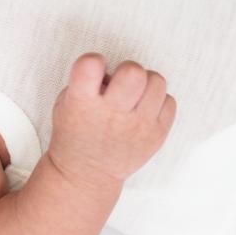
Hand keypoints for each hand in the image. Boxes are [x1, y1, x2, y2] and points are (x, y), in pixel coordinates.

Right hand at [47, 53, 176, 185]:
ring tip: (135, 96)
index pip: (90, 64)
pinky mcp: (156, 136)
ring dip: (145, 84)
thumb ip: (86, 83)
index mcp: (82, 103)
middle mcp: (111, 114)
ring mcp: (137, 126)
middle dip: (127, 70)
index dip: (93, 61)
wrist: (87, 173)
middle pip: (133, 72)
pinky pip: (170, 101)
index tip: (94, 71)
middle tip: (121, 83)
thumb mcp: (66, 104)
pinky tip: (143, 110)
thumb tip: (113, 71)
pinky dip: (157, 102)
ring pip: (157, 81)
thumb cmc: (76, 133)